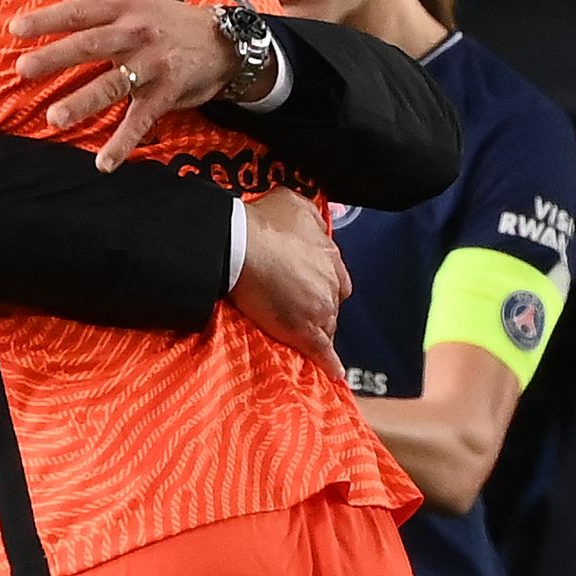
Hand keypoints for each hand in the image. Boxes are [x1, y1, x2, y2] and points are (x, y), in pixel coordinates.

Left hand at [9, 0, 237, 170]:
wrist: (221, 41)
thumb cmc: (160, 16)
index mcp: (122, 7)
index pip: (79, 11)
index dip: (47, 19)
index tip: (16, 28)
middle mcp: (136, 33)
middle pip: (91, 45)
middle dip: (57, 57)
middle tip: (23, 69)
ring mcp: (152, 65)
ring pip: (113, 84)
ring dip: (84, 102)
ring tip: (54, 118)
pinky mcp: (166, 94)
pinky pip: (141, 120)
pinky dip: (123, 142)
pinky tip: (103, 163)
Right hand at [231, 188, 348, 380]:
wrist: (240, 246)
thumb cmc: (262, 222)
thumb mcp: (291, 202)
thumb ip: (307, 214)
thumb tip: (312, 219)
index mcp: (329, 255)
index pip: (336, 276)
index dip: (321, 281)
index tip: (308, 284)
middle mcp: (331, 283)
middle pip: (332, 302)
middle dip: (319, 305)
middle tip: (297, 307)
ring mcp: (319, 308)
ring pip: (327, 326)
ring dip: (318, 330)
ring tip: (304, 337)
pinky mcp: (303, 331)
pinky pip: (321, 352)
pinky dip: (329, 363)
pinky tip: (333, 373)